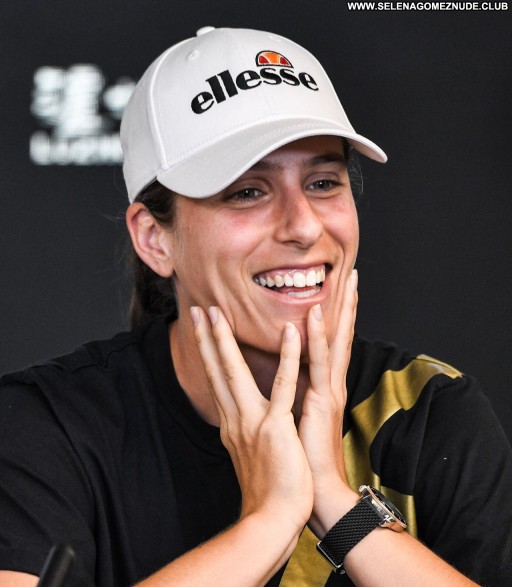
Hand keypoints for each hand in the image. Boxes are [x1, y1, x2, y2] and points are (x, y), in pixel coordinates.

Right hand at [190, 306, 313, 534]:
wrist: (272, 522)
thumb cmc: (267, 491)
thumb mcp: (248, 454)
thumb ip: (242, 431)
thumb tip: (237, 419)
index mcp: (232, 424)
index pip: (216, 381)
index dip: (207, 353)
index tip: (201, 330)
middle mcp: (235, 419)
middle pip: (217, 371)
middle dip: (206, 338)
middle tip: (198, 310)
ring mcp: (253, 422)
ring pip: (235, 372)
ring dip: (225, 340)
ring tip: (217, 312)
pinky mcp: (275, 428)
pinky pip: (282, 386)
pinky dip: (286, 357)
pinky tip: (290, 331)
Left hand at [298, 269, 358, 535]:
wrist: (317, 493)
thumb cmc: (306, 458)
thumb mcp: (300, 419)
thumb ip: (297, 397)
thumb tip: (287, 383)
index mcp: (325, 388)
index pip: (332, 344)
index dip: (336, 316)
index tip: (337, 290)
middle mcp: (332, 384)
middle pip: (341, 335)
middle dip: (347, 303)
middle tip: (352, 272)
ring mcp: (330, 390)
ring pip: (336, 341)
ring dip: (339, 309)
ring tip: (345, 279)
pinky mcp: (322, 401)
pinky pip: (320, 363)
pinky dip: (317, 337)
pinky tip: (315, 313)